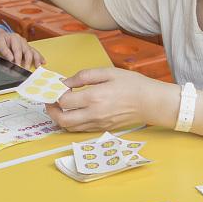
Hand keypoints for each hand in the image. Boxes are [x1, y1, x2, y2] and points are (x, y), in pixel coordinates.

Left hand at [0, 28, 44, 68]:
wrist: (0, 34)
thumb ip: (4, 51)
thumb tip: (11, 59)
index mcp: (15, 38)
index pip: (18, 50)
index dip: (18, 58)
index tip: (18, 66)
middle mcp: (22, 40)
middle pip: (27, 51)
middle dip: (28, 61)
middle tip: (27, 69)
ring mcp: (26, 44)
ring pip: (33, 51)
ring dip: (36, 59)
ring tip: (38, 66)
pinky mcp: (27, 47)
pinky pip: (34, 52)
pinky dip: (39, 57)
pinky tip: (43, 62)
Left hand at [45, 67, 176, 131]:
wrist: (151, 103)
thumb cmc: (132, 85)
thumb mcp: (107, 72)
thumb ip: (84, 76)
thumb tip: (66, 82)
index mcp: (94, 97)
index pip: (63, 101)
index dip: (55, 94)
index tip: (56, 87)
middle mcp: (94, 114)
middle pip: (62, 120)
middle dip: (51, 111)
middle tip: (51, 101)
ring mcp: (99, 124)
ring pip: (70, 127)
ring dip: (61, 118)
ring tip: (61, 106)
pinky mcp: (103, 129)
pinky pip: (82, 129)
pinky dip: (73, 122)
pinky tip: (75, 111)